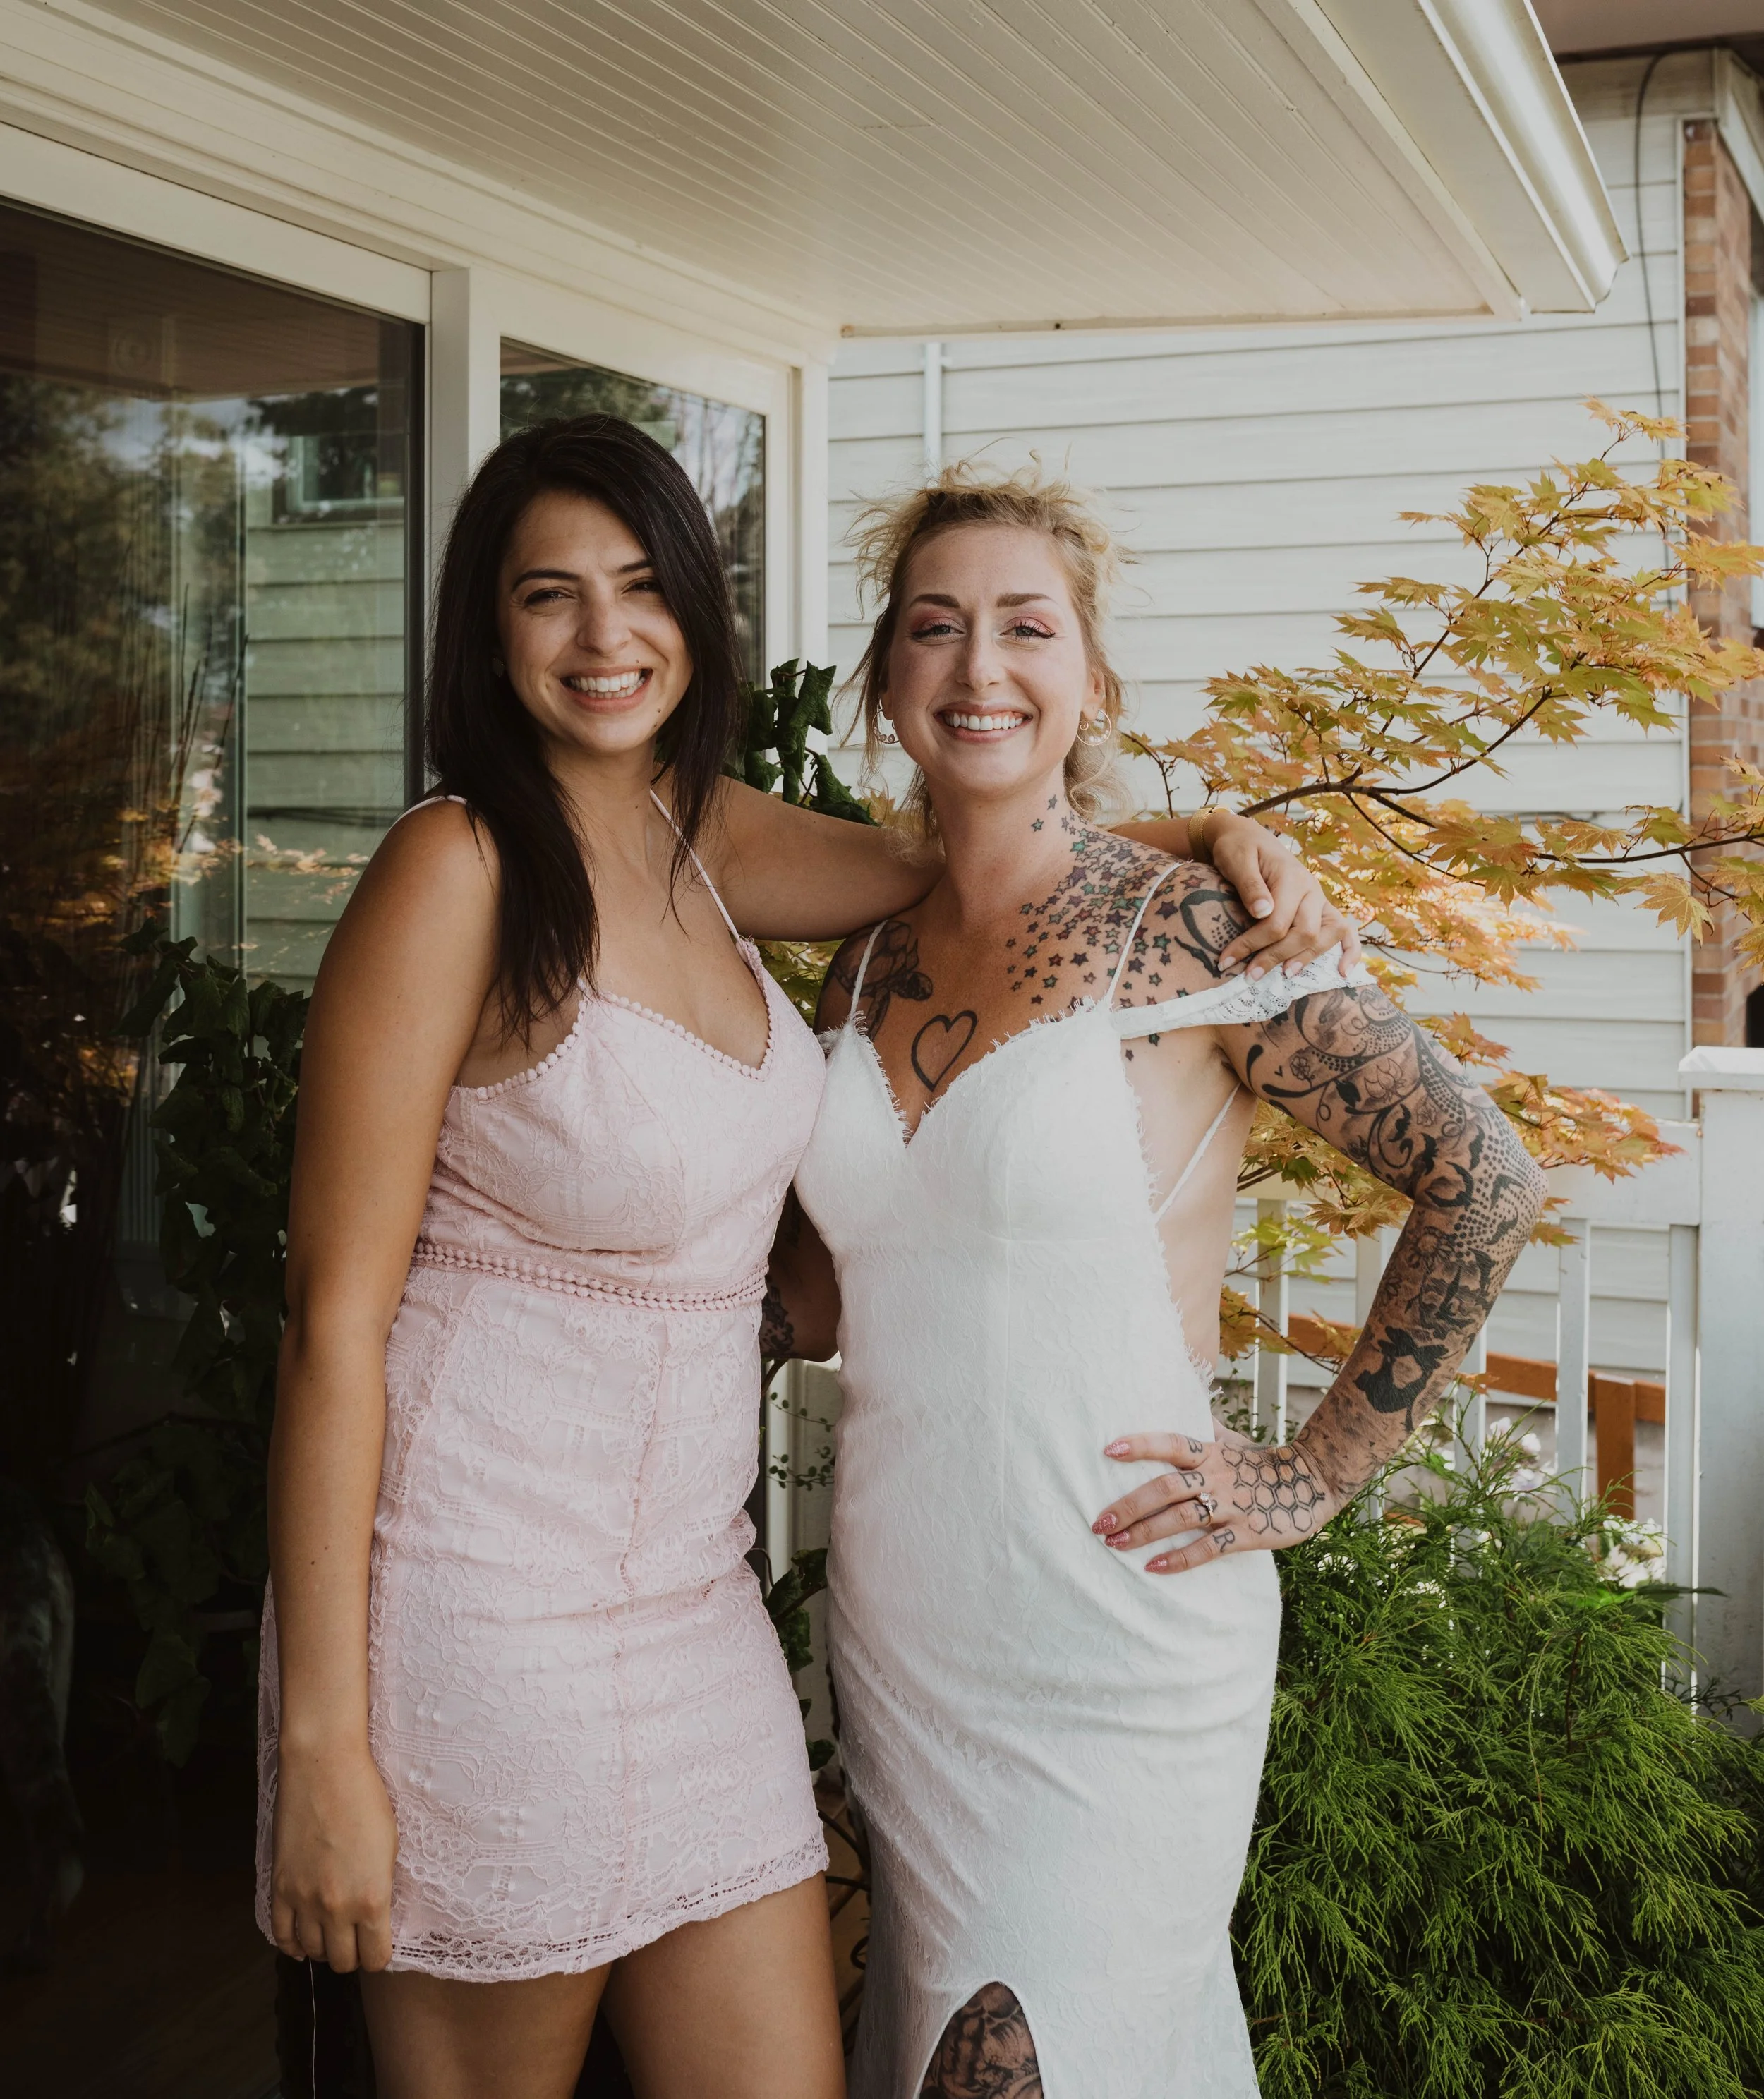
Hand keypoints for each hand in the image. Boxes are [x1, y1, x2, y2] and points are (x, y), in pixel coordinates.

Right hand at [270, 1742, 398, 1970]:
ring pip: (312, 1952)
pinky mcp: (280, 1887)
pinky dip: (293, 1943)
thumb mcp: (390, 1847)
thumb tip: (378, 1916)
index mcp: (372, 1899)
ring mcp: (303, 1900)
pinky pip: (281, 1935)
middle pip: (343, 1961)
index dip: (380, 1955)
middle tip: (358, 1939)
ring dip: (324, 1947)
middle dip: (353, 1955)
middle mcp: (336, 1908)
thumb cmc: (366, 1798)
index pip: (376, 1957)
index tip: (380, 1944)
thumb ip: (381, 1889)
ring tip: (333, 1934)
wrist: (325, 1767)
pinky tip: (302, 1940)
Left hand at [1091, 1429, 1342, 1574]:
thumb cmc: (1263, 1462)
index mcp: (1211, 1453)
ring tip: (1114, 1543)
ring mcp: (1230, 1506)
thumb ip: (1206, 1430)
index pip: (1171, 1444)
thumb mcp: (1234, 1441)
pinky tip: (1154, 1567)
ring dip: (1145, 1532)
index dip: (1141, 1445)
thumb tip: (1186, 1404)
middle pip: (1166, 1488)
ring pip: (1181, 1519)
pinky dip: (1180, 1559)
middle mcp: (1216, 1478)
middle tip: (1099, 1521)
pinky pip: (1208, 1549)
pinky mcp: (1246, 1534)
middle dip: (1130, 1505)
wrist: (1313, 1482)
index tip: (1108, 1450)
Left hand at [1200, 812, 1363, 978]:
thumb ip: (1250, 885)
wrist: (1248, 837)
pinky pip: (1344, 930)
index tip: (1226, 960)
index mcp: (1292, 877)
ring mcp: (1319, 899)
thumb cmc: (1239, 849)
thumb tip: (1263, 912)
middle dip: (1276, 957)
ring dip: (1307, 958)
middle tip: (1250, 976)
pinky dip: (1349, 950)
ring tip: (1284, 975)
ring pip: (1328, 935)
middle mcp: (1312, 889)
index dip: (1252, 944)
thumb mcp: (1237, 860)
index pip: (1277, 922)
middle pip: (1305, 933)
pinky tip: (1342, 972)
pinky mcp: (1320, 908)